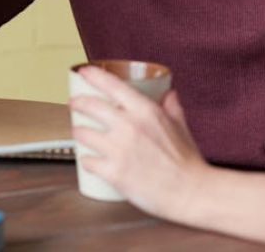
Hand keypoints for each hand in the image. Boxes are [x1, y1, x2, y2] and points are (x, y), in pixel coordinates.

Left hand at [70, 66, 210, 222]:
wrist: (189, 192)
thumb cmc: (187, 161)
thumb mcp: (180, 125)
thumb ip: (172, 107)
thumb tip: (168, 93)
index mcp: (146, 111)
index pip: (112, 84)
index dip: (94, 75)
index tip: (84, 71)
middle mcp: (129, 126)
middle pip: (90, 106)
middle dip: (78, 102)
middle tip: (74, 103)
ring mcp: (119, 149)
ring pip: (83, 133)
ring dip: (78, 132)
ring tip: (80, 133)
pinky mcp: (113, 172)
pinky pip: (87, 161)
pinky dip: (86, 160)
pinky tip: (89, 160)